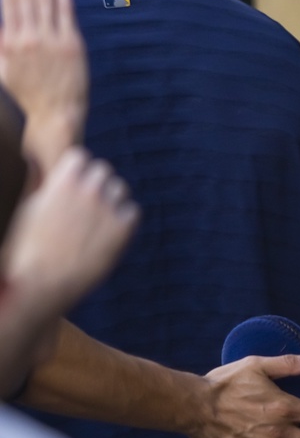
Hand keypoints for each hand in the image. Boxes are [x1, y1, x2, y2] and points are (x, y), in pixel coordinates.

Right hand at [0, 0, 86, 169]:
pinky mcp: (71, 46)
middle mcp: (26, 37)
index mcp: (8, 42)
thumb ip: (2, 44)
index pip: (9, 0)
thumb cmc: (29, 98)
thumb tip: (4, 27)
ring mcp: (50, 40)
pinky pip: (65, 12)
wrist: (53, 118)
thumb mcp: (5, 70)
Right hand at [3, 147, 137, 314]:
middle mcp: (88, 190)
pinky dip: (123, 218)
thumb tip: (35, 159)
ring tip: (97, 217)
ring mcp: (107, 209)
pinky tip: (109, 231)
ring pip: (120, 188)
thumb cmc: (29, 247)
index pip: (80, 157)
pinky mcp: (122, 229)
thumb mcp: (29, 208)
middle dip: (95, 182)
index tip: (73, 182)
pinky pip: (132, 211)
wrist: (43, 281)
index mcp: (62, 181)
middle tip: (86, 201)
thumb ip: (41, 183)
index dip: (76, 170)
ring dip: (111, 197)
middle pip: (103, 170)